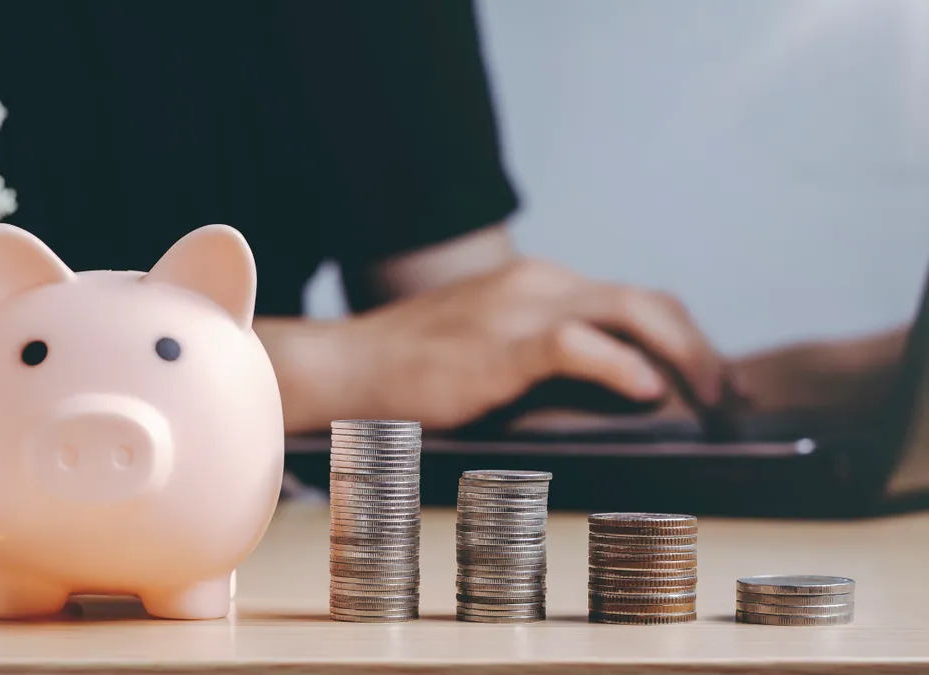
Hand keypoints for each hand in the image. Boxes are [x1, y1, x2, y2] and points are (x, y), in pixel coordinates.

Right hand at [340, 257, 731, 429]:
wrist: (347, 368)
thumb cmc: (413, 374)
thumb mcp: (490, 357)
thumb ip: (547, 365)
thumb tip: (622, 398)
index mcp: (536, 285)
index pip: (632, 300)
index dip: (685, 337)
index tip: (715, 378)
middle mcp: (538, 284)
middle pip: (648, 301)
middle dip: (702, 347)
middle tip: (733, 394)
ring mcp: (520, 307)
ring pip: (631, 311)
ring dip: (685, 355)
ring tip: (710, 398)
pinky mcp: (501, 342)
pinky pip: (579, 344)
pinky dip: (624, 366)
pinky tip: (649, 392)